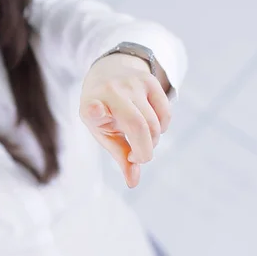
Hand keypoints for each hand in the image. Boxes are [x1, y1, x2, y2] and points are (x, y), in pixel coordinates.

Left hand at [79, 53, 170, 187]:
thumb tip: (134, 183)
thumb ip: (120, 157)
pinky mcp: (150, 80)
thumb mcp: (104, 133)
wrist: (108, 72)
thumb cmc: (104, 112)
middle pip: (138, 127)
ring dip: (152, 141)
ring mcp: (132, 83)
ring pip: (154, 124)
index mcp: (91, 106)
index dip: (95, 112)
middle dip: (144, 151)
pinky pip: (166, 114)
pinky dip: (162, 127)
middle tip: (137, 157)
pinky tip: (151, 126)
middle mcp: (111, 92)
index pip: (92, 109)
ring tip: (140, 139)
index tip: (95, 110)